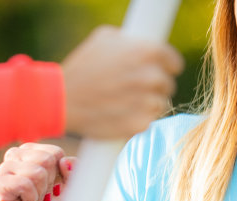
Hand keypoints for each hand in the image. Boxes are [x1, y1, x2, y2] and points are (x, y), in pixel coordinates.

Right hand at [0, 143, 72, 200]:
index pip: (55, 153)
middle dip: (48, 183)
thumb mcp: (67, 185)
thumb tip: (65, 161)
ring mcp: (5, 167)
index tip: (49, 186)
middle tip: (40, 195)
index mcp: (31, 150)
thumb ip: (73, 170)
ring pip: (37, 172)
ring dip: (39, 193)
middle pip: (47, 160)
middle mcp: (15, 155)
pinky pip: (25, 184)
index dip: (58, 174)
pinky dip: (30, 199)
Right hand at [61, 26, 183, 139]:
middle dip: (152, 88)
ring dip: (146, 105)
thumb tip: (140, 44)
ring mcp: (148, 102)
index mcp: (150, 51)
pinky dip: (137, 121)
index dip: (162, 69)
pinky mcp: (140, 124)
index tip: (150, 74)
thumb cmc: (81, 67)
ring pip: (160, 105)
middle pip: (167, 85)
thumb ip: (131, 41)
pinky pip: (148, 122)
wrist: (62, 100)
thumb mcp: (104, 38)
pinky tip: (120, 115)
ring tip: (123, 103)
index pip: (174, 64)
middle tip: (130, 90)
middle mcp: (153, 76)